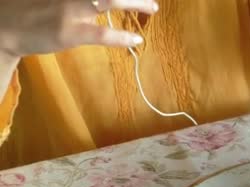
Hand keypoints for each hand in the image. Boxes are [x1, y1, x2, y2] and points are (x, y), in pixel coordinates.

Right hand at [0, 0, 157, 58]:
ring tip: (153, 7)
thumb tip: (103, 0)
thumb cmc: (32, 6)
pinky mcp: (69, 32)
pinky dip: (122, 36)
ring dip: (136, 2)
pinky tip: (136, 39)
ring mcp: (69, 9)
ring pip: (109, 0)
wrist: (4, 26)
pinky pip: (101, 33)